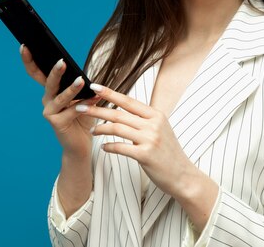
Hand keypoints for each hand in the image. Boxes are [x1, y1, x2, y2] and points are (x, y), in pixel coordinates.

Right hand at [19, 44, 99, 159]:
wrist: (82, 141)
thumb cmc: (83, 116)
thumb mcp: (83, 96)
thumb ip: (81, 83)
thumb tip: (85, 72)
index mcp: (51, 90)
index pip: (38, 72)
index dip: (30, 60)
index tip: (25, 46)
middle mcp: (47, 99)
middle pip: (48, 83)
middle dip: (54, 72)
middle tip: (61, 61)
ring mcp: (49, 112)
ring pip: (60, 98)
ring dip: (72, 89)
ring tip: (81, 81)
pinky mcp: (56, 123)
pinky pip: (71, 111)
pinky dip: (84, 105)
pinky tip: (94, 100)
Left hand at [75, 83, 197, 197]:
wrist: (183, 176)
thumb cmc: (168, 153)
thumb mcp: (160, 130)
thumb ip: (144, 119)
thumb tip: (124, 109)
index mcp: (156, 115)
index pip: (128, 100)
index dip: (109, 93)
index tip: (93, 87)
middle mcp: (153, 124)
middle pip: (118, 113)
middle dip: (97, 109)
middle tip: (80, 107)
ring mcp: (150, 139)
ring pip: (117, 128)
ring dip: (100, 128)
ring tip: (91, 131)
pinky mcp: (146, 155)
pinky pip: (120, 147)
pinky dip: (109, 146)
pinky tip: (103, 147)